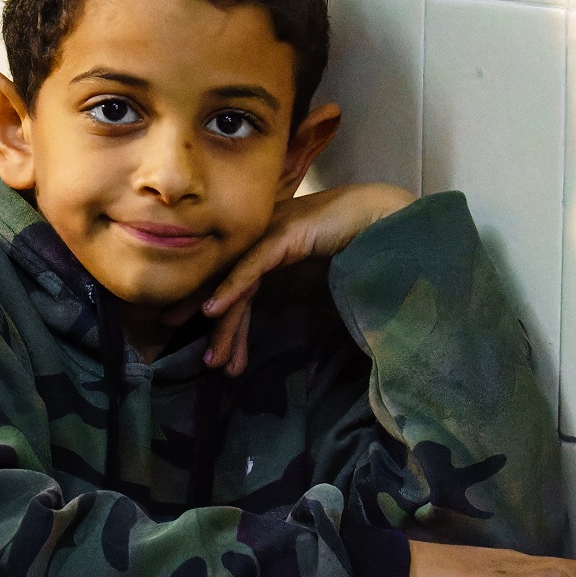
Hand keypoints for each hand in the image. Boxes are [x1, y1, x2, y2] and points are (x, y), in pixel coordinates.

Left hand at [167, 182, 414, 374]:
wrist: (380, 217)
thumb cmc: (351, 243)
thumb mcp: (312, 272)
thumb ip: (292, 288)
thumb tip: (282, 317)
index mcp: (265, 246)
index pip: (231, 281)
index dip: (213, 310)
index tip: (201, 340)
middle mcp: (259, 238)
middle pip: (224, 284)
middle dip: (206, 321)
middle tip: (194, 353)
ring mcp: (268, 235)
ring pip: (234, 285)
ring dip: (223, 325)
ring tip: (214, 359)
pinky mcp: (281, 236)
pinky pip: (249, 268)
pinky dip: (229, 290)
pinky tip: (212, 312)